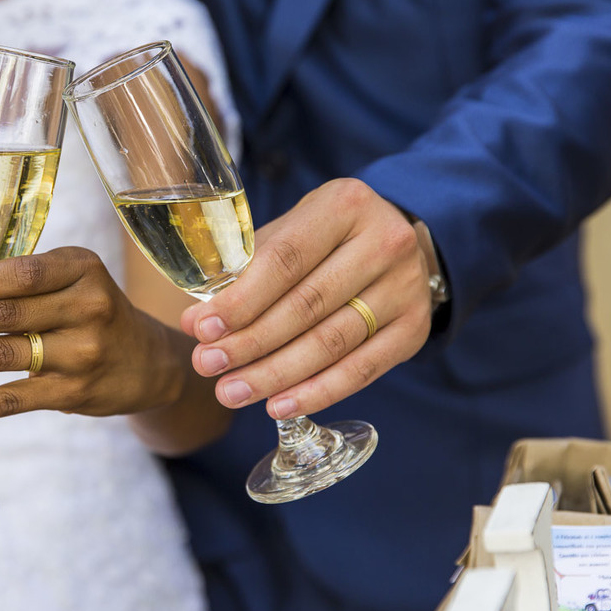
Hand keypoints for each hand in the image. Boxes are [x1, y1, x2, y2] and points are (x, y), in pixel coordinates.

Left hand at [0, 247, 185, 427]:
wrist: (147, 363)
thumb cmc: (90, 313)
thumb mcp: (67, 283)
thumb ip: (12, 286)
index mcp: (82, 268)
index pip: (21, 273)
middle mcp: (88, 307)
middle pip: (5, 314)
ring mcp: (82, 353)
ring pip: (1, 355)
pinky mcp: (73, 393)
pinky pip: (11, 400)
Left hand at [180, 178, 433, 419]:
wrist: (399, 245)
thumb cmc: (327, 238)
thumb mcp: (292, 229)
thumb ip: (246, 268)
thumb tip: (196, 322)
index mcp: (345, 205)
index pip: (284, 259)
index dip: (240, 300)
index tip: (202, 329)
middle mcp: (384, 242)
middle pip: (306, 305)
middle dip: (250, 342)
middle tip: (208, 366)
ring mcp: (405, 288)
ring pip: (331, 343)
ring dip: (275, 375)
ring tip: (232, 392)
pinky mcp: (414, 329)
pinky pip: (361, 371)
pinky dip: (317, 392)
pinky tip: (278, 406)